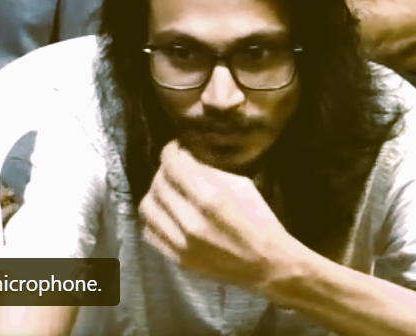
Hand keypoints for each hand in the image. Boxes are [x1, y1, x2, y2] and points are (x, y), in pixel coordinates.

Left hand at [138, 140, 295, 291]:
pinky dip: (155, 219)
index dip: (171, 151)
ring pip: (147, 207)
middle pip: (158, 184)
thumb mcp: (242, 186)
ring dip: (156, 194)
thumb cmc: (260, 221)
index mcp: (210, 198)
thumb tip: (185, 156)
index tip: (176, 148)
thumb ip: (209, 170)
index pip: (172, 164)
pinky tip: (167, 214)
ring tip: (168, 192)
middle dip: (165, 171)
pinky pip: (149, 232)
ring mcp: (181, 243)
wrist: (268, 267)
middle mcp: (191, 221)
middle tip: (174, 169)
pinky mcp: (178, 259)